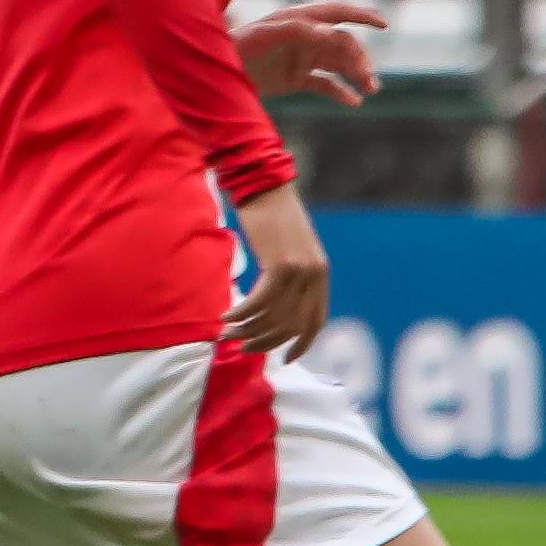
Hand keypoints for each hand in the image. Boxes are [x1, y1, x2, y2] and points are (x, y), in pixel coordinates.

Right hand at [225, 182, 330, 359]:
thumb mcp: (289, 249)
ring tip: (227, 332)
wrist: (264, 186)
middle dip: (265, 341)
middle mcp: (315, 275)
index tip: (285, 359)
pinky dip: (241, 313)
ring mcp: (300, 271)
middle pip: (291, 325)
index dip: (301, 344)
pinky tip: (225, 315)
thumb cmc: (270, 215)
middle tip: (241, 346)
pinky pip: (260, 302)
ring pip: (273, 316)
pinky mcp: (281, 265)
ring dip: (248, 329)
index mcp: (320, 273)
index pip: (316, 321)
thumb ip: (289, 275)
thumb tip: (272, 305)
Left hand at [234, 0, 384, 105]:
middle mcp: (304, 37)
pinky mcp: (295, 78)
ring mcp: (301, 58)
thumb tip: (330, 31)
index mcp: (298, 20)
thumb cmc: (233, 49)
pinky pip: (325, 85)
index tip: (384, 24)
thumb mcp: (262, 36)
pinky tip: (354, 102)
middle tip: (369, 79)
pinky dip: (341, 93)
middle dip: (360, 58)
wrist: (210, 75)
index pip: (337, 12)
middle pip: (344, 43)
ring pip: (339, 64)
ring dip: (357, 75)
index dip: (362, 15)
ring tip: (370, 90)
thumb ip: (295, 30)